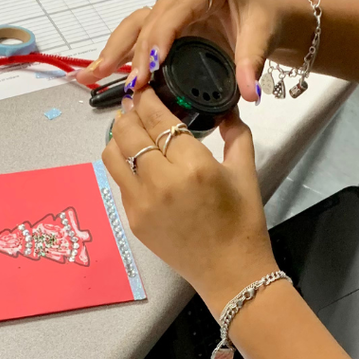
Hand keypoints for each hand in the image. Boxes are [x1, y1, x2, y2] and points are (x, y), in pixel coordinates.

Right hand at [76, 0, 294, 104]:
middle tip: (131, 83)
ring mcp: (172, 3)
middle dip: (137, 52)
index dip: (162, 36)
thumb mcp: (262, 38)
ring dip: (115, 50)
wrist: (267, 17)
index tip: (152, 64)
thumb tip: (250, 92)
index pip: (178, 8)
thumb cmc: (264, 20)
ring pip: (137, 23)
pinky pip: (138, 34)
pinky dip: (120, 53)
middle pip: (152, 18)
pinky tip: (100, 71)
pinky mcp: (166, 20)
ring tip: (93, 74)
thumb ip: (252, 64)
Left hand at [102, 89, 276, 311]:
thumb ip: (236, 133)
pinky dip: (125, 164)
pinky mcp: (133, 219)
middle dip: (129, 112)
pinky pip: (119, 180)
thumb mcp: (246, 172)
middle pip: (127, 131)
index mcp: (194, 166)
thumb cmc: (242, 222)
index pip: (157, 119)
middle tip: (137, 103)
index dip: (147, 97)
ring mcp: (141, 202)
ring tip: (132, 130)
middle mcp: (161, 182)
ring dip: (118, 137)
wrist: (229, 272)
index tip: (145, 86)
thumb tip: (227, 108)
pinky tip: (139, 161)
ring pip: (112, 154)